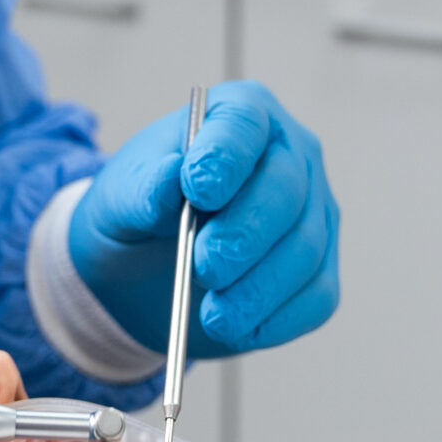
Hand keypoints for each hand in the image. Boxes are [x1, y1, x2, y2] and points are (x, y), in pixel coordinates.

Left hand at [67, 80, 340, 360]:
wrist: (142, 265)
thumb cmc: (141, 209)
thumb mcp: (122, 195)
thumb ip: (145, 187)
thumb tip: (170, 180)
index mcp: (240, 115)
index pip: (245, 122)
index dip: (226, 156)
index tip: (198, 190)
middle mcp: (290, 156)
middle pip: (286, 189)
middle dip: (245, 233)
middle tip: (205, 264)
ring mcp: (313, 213)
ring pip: (304, 249)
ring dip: (259, 288)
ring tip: (213, 314)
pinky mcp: (319, 269)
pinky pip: (316, 296)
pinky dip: (278, 318)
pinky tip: (238, 326)